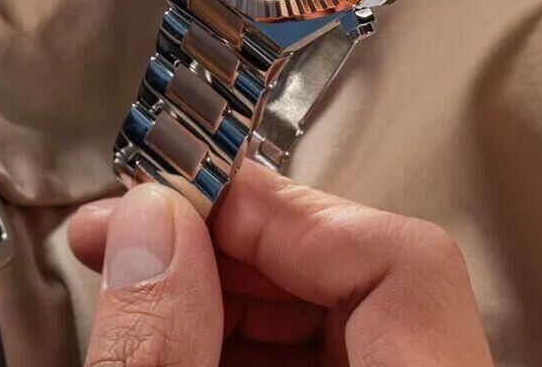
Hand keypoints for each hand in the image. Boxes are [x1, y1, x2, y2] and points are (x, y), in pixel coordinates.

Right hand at [69, 162, 493, 365]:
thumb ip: (160, 349)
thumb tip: (151, 226)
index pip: (402, 261)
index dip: (287, 209)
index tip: (191, 191)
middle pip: (361, 279)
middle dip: (235, 242)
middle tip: (139, 230)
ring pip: (334, 316)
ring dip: (229, 286)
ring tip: (138, 279)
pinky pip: (320, 360)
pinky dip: (243, 337)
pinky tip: (175, 331)